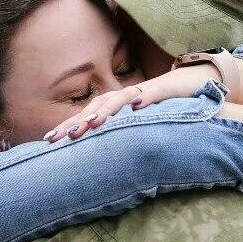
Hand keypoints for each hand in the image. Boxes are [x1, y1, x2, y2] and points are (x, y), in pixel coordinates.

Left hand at [44, 67, 215, 142]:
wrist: (193, 83)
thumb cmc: (162, 108)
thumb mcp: (138, 126)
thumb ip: (119, 135)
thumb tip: (97, 158)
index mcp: (117, 106)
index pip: (89, 115)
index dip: (69, 126)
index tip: (48, 141)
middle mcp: (126, 96)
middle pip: (97, 106)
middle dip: (79, 120)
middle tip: (63, 136)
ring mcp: (146, 91)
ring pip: (121, 99)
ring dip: (107, 110)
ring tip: (92, 123)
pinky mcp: (168, 89)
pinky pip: (156, 94)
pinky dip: (147, 98)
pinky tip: (138, 106)